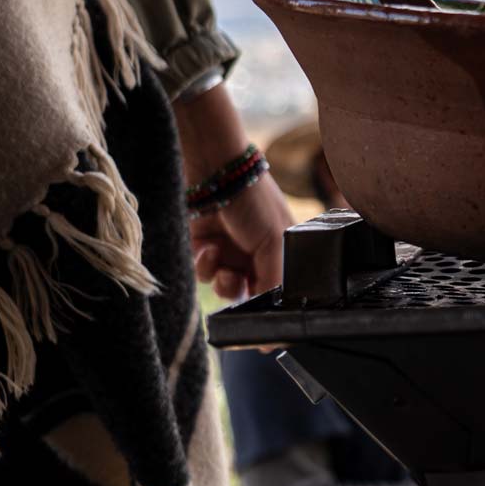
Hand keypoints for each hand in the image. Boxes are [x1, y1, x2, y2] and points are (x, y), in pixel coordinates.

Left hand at [174, 81, 290, 301]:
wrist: (215, 172)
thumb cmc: (254, 200)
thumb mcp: (275, 241)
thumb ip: (275, 279)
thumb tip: (274, 314)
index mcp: (282, 251)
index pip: (279, 288)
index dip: (269, 301)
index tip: (261, 307)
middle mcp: (256, 254)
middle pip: (250, 292)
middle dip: (241, 292)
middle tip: (237, 281)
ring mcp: (229, 251)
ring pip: (224, 287)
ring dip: (222, 282)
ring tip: (222, 266)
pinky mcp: (202, 247)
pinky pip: (203, 273)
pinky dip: (205, 266)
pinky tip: (208, 249)